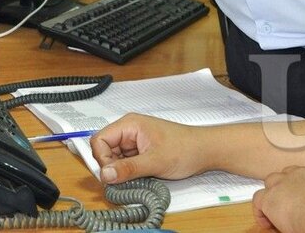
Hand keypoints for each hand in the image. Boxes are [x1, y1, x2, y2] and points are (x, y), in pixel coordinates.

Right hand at [89, 114, 205, 183]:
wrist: (205, 151)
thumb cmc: (185, 148)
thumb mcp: (155, 161)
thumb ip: (128, 169)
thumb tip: (105, 174)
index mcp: (129, 124)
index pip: (99, 140)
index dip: (102, 158)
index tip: (112, 174)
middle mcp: (129, 131)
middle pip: (104, 150)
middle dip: (111, 167)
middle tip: (125, 178)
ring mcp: (134, 142)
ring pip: (114, 159)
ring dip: (121, 171)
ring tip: (138, 176)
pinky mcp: (140, 152)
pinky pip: (125, 164)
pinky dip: (129, 173)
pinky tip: (142, 176)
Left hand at [253, 165, 304, 232]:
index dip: (303, 190)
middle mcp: (302, 172)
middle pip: (287, 175)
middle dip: (287, 189)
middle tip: (291, 209)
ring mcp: (285, 182)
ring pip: (271, 183)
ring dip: (274, 197)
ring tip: (278, 216)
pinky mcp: (272, 197)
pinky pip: (258, 201)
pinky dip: (261, 213)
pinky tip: (269, 225)